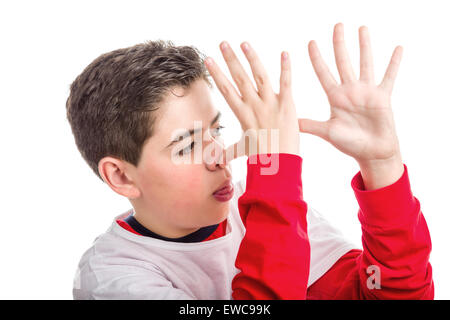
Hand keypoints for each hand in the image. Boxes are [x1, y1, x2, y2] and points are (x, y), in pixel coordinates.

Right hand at [204, 41, 299, 162]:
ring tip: (244, 43)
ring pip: (259, 76)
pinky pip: (286, 83)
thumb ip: (228, 151)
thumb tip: (215, 161)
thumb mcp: (242, 150)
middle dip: (230, 59)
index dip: (217, 73)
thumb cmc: (260, 157)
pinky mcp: (287, 104)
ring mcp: (270, 104)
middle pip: (239, 78)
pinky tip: (285, 53)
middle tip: (223, 43)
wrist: (279, 163)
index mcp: (242, 114)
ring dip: (252, 58)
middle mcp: (254, 105)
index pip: (226, 89)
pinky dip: (286, 68)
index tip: (208, 60)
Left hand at [299, 23, 402, 164]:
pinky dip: (394, 63)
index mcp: (335, 97)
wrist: (372, 153)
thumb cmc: (349, 144)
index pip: (323, 73)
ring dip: (364, 46)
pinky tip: (398, 48)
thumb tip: (290, 122)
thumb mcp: (328, 132)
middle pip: (343, 62)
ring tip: (362, 28)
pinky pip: (389, 76)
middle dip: (339, 44)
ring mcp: (366, 92)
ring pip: (365, 63)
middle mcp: (349, 91)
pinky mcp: (382, 97)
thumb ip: (311, 125)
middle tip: (337, 25)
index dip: (317, 58)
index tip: (311, 42)